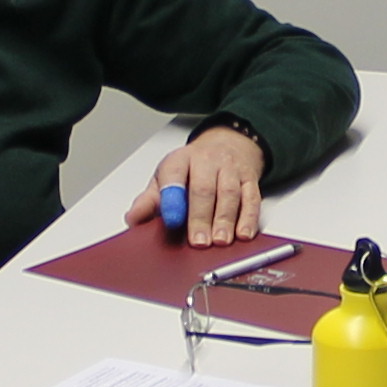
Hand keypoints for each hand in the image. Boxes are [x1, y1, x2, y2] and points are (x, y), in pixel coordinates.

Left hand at [125, 125, 270, 245]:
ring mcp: (230, 170)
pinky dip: (249, 218)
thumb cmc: (192, 168)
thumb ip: (150, 199)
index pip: (174, 175)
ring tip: (220, 240)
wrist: (227, 145)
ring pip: (229, 193)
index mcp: (181, 159)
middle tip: (198, 241)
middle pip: (204, 188)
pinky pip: (252, 198)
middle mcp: (207, 161)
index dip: (172, 198)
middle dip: (201, 216)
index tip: (171, 219)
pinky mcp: (250, 180)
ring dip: (225, 219)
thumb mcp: (166, 177)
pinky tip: (243, 234)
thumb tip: (133, 218)